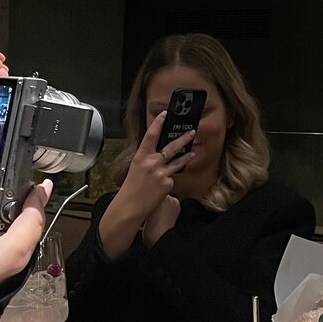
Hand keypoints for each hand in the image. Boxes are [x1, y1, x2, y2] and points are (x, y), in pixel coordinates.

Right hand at [98, 111, 193, 257]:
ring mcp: (161, 173)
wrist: (130, 206)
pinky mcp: (168, 184)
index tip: (164, 114)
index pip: (151, 135)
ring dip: (186, 157)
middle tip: (191, 132)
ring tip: (192, 153)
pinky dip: (169, 181)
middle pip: (171, 146)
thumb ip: (146, 160)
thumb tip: (157, 156)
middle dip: (183, 138)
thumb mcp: (135, 169)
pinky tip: (162, 187)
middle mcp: (152, 162)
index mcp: (141, 156)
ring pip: (178, 162)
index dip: (158, 123)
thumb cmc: (130, 189)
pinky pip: (172, 179)